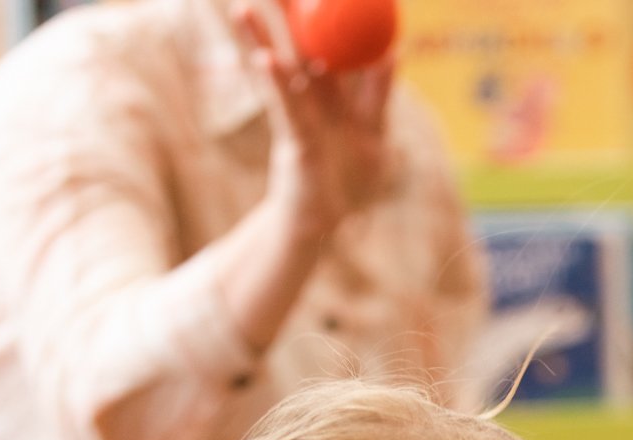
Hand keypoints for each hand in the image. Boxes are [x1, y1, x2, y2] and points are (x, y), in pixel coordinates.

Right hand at [233, 5, 395, 235]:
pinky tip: (265, 60)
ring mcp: (297, 118)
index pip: (319, 40)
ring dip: (259, 40)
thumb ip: (378, 94)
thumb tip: (392, 52)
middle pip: (292, 46)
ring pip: (277, 72)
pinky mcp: (295, 144)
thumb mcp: (374, 133)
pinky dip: (277, 85)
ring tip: (240, 8)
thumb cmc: (349, 180)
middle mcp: (307, 98)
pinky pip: (285, 109)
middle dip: (281, 13)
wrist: (325, 225)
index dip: (313, 13)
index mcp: (328, 90)